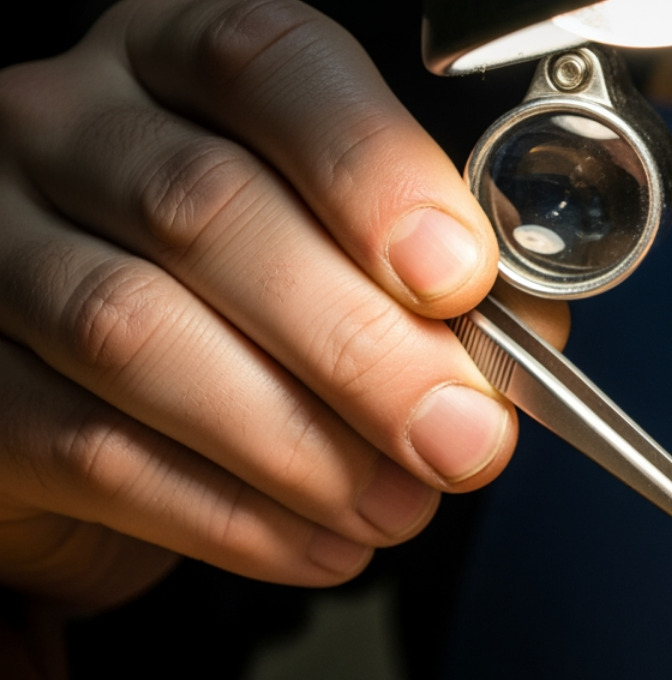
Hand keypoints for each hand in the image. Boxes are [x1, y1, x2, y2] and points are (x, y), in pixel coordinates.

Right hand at [0, 0, 566, 608]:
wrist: (82, 409)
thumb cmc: (236, 310)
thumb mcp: (343, 258)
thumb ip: (440, 284)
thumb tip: (524, 335)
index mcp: (181, 65)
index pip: (267, 66)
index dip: (373, 171)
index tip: (459, 276)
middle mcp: (67, 126)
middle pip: (205, 211)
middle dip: (359, 344)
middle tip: (461, 436)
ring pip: (133, 331)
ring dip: (298, 442)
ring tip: (400, 505)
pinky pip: (89, 448)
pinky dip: (229, 513)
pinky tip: (319, 542)